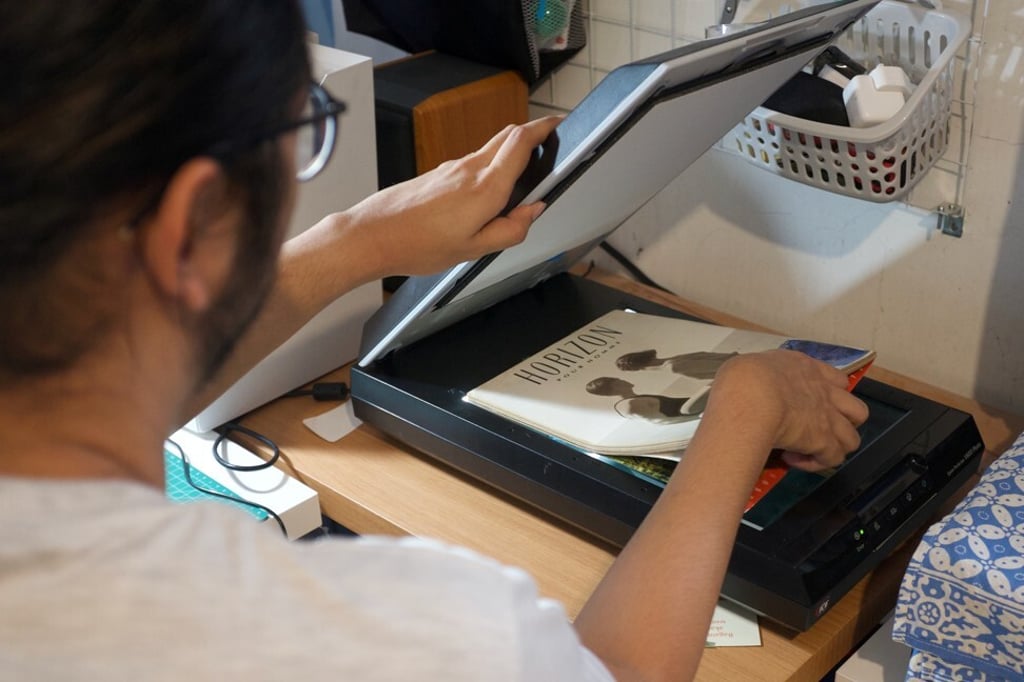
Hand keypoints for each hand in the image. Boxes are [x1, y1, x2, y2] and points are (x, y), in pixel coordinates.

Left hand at [349, 116, 562, 276]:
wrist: (372, 235)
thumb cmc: (416, 245)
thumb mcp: (474, 250)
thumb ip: (511, 229)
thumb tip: (534, 211)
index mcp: (485, 188)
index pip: (522, 141)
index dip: (545, 128)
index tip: (560, 125)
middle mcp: (469, 169)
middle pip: (508, 136)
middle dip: (533, 132)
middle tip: (550, 140)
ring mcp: (452, 168)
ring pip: (491, 148)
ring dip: (512, 151)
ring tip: (524, 174)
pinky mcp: (439, 173)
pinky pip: (474, 162)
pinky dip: (491, 166)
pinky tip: (489, 191)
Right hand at [707, 350, 868, 470]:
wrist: (750, 396)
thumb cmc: (743, 377)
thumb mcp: (749, 366)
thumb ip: (759, 376)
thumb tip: (747, 388)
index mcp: (807, 368)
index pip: (837, 380)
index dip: (829, 394)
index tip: (806, 405)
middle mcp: (824, 391)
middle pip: (856, 410)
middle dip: (841, 423)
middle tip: (815, 429)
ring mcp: (828, 418)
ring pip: (851, 438)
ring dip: (832, 446)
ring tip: (808, 449)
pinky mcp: (824, 442)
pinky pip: (833, 458)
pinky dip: (815, 462)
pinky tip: (792, 459)